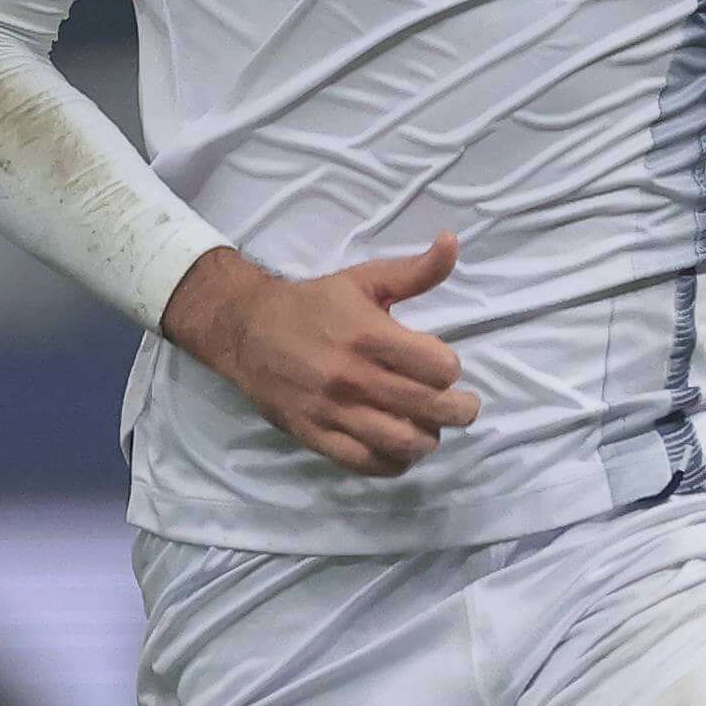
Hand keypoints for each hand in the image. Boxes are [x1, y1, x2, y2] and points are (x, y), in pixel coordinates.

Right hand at [160, 236, 477, 478]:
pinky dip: (394, 461)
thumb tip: (452, 242)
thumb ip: (414, 271)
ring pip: (404, 442)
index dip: (450, 368)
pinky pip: (367, 463)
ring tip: (427, 426)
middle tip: (460, 406)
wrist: (245, 330)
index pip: (441, 368)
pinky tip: (397, 446)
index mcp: (369, 335)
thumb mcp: (363, 279)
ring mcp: (332, 411)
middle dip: (459, 410)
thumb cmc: (312, 304)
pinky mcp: (314, 435)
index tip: (441, 366)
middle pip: (432, 409)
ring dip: (428, 438)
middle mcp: (353, 377)